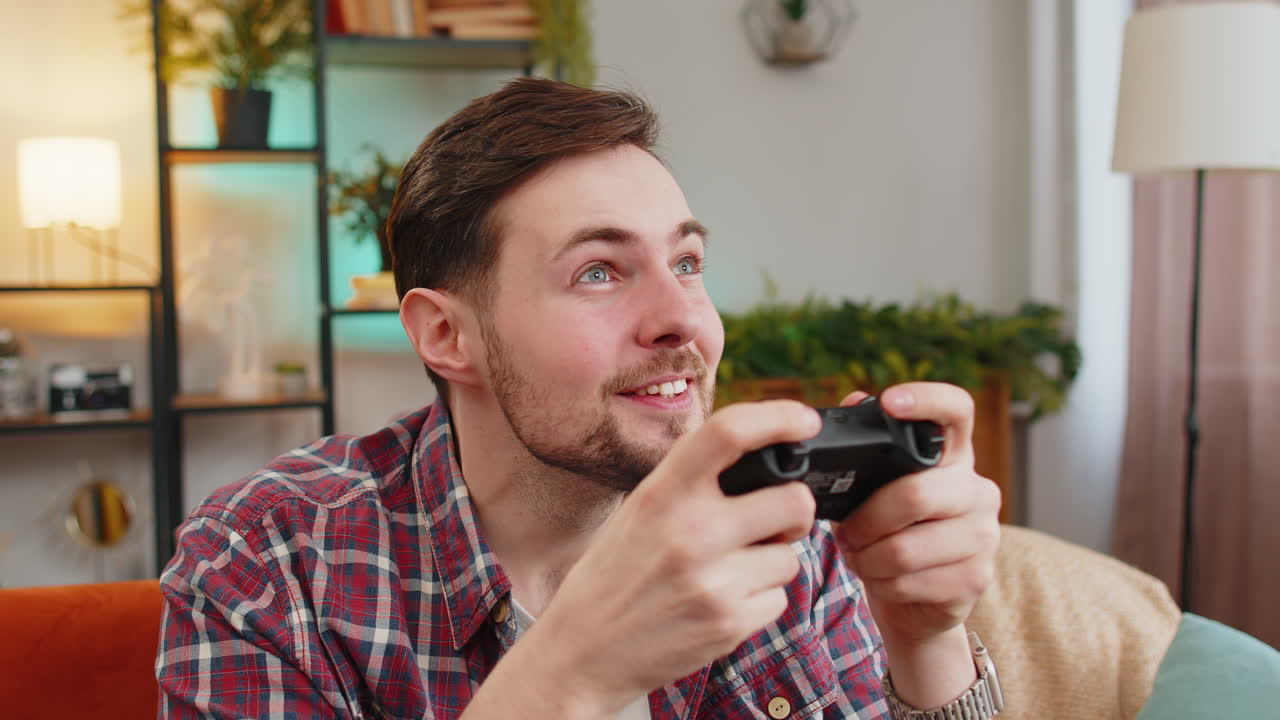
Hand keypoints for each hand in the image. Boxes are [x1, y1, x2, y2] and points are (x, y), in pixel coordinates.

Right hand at [524, 400, 821, 715]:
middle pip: (793, 500)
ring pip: (790, 556)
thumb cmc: (615, 573)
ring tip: (728, 570)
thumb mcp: (640, 509)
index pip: (730, 432)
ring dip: (771, 561)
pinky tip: (720, 602)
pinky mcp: (729, 624)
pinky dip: (759, 600)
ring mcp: (712, 581)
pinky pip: (779, 599)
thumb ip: (691, 480)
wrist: (582, 652)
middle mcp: (691, 531)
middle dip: (796, 509)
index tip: (804, 421)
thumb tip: (758, 451)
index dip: (780, 417)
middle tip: (777, 518)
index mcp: (663, 492)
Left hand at [833, 383, 1000, 646]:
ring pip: (905, 547)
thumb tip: (853, 400)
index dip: (927, 399)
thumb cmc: (891, 534)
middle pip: (916, 494)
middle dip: (866, 519)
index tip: (890, 401)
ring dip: (867, 558)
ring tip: (859, 557)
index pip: (956, 411)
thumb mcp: (873, 491)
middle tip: (846, 533)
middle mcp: (978, 490)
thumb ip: (866, 452)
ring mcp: (984, 535)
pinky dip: (882, 584)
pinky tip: (881, 579)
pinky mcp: (977, 578)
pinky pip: (911, 581)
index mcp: (953, 457)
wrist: (918, 603)